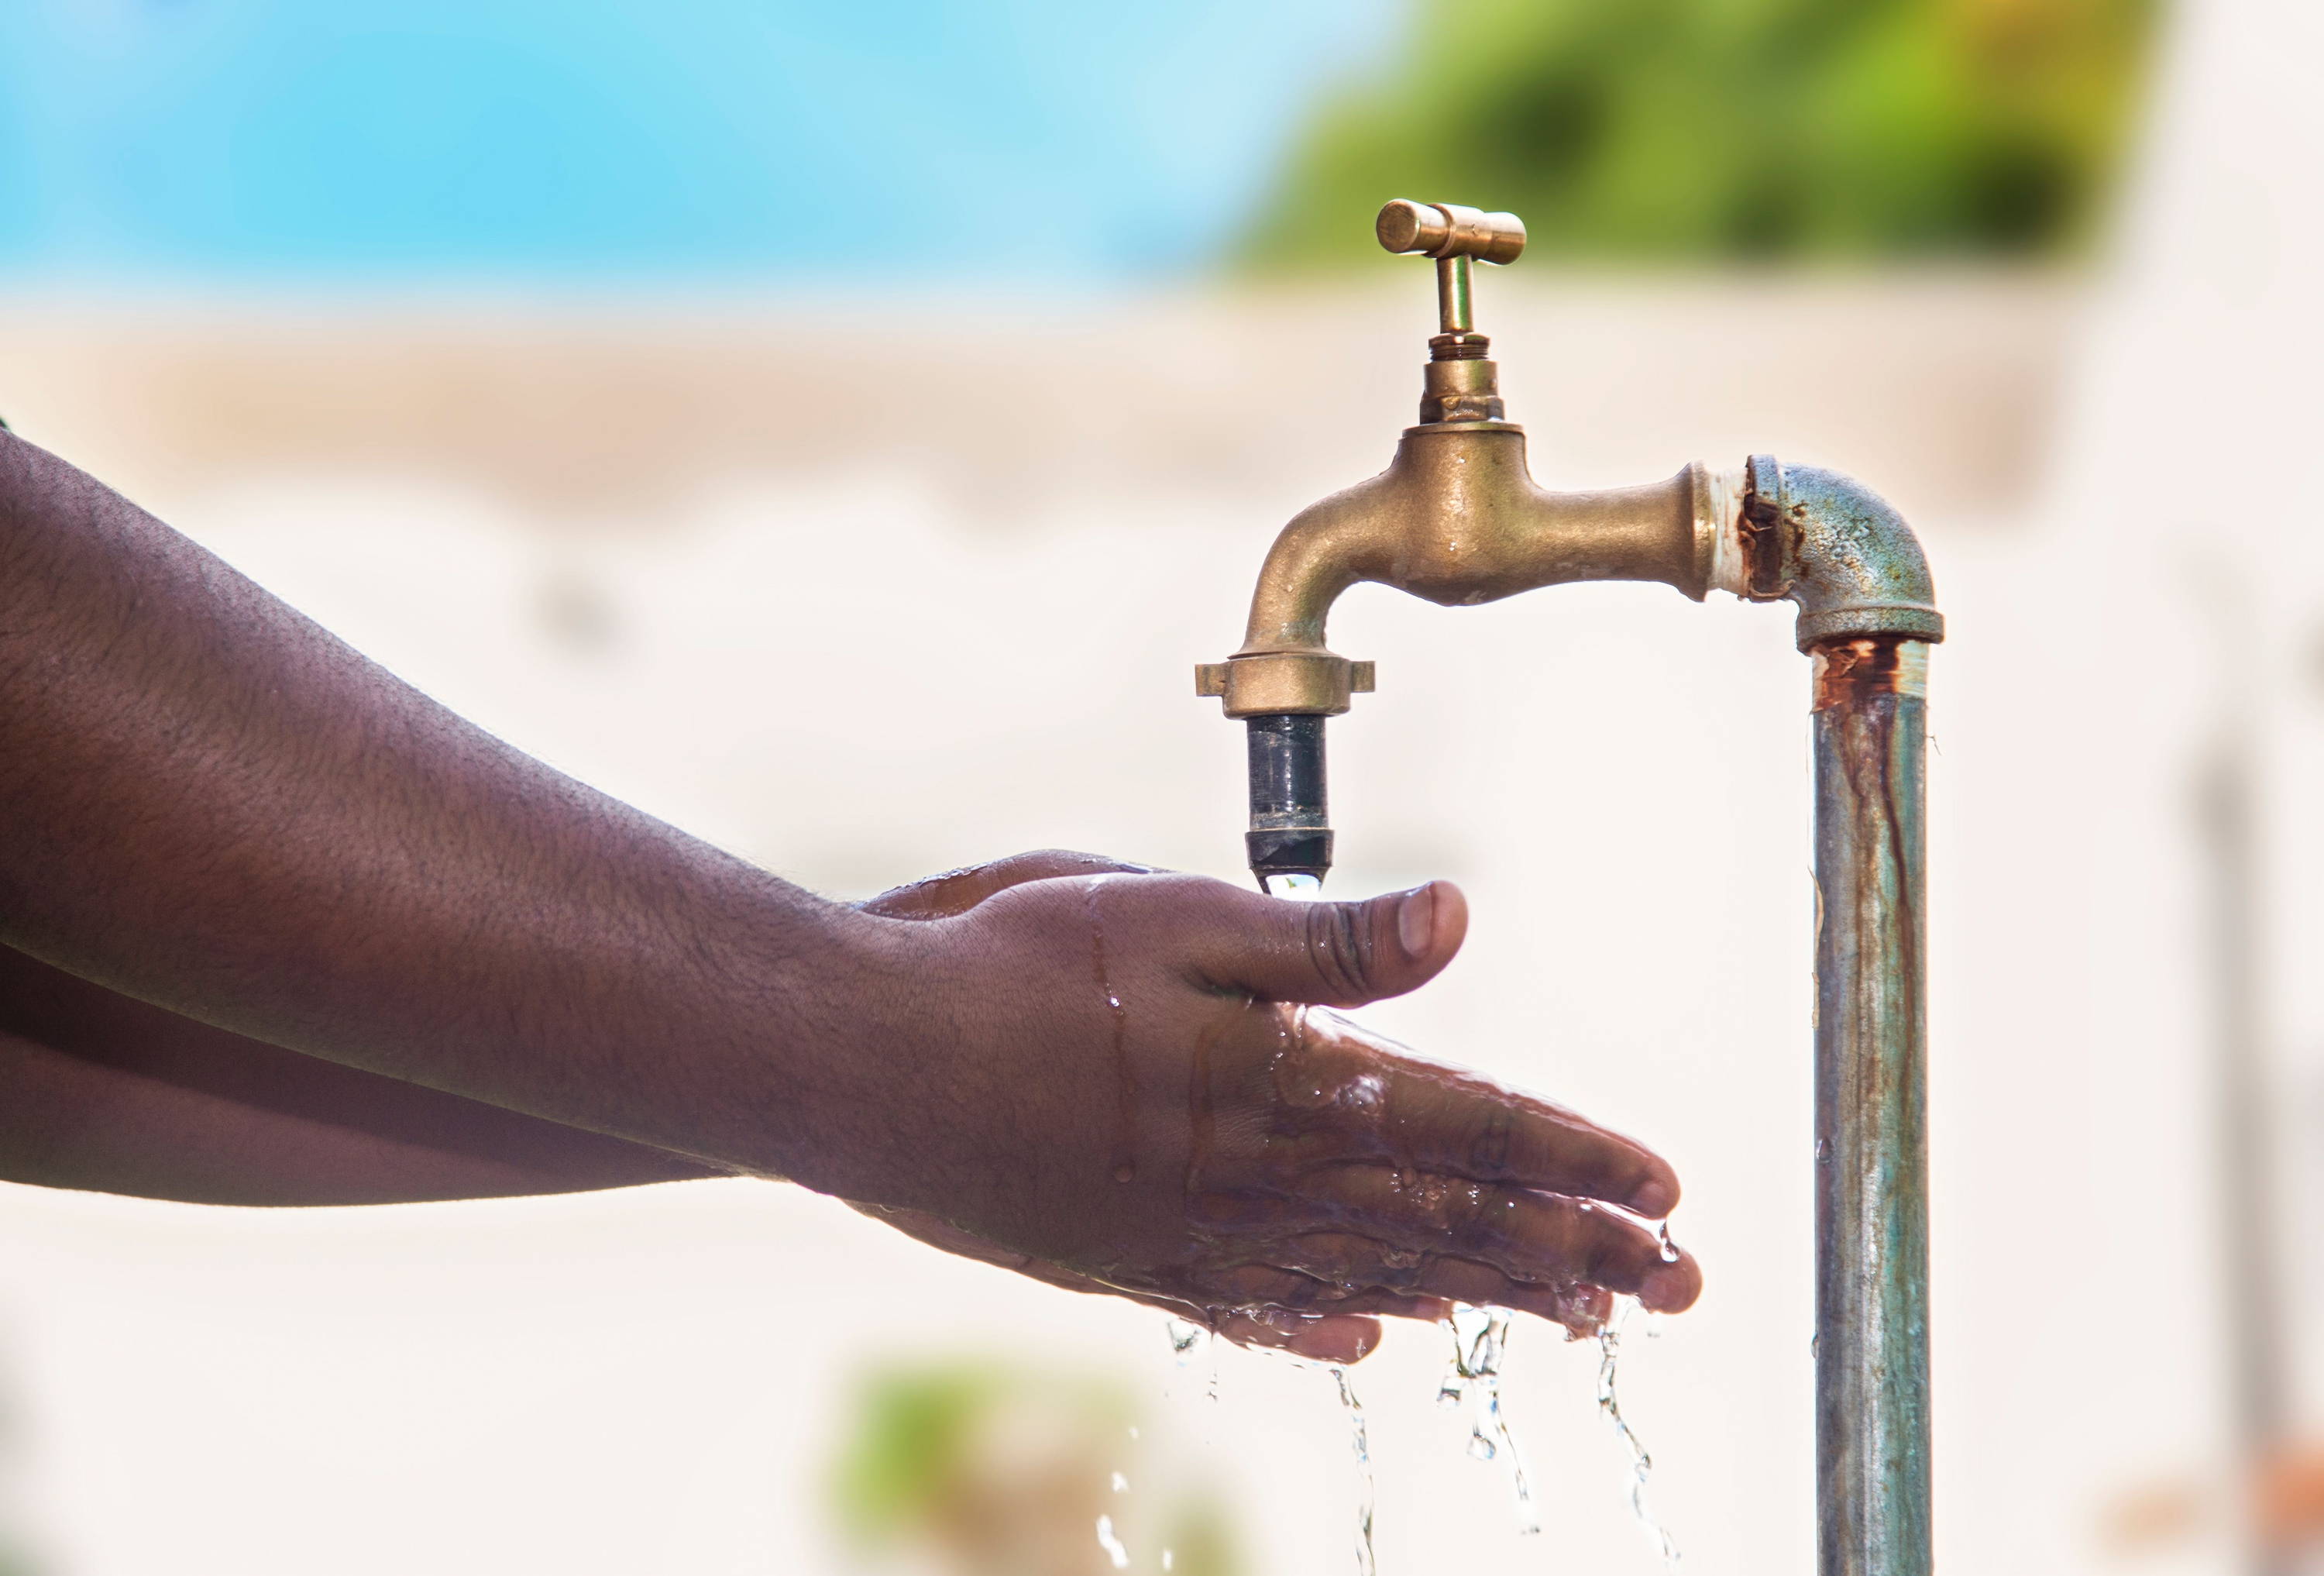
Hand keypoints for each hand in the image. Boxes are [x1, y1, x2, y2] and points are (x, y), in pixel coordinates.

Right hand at [844, 852, 1698, 1363]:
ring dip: (1482, 1292)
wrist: (855, 1073)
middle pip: (1445, 1220)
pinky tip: (1371, 1339)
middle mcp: (1252, 1184)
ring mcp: (1188, 1238)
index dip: (1575, 1160)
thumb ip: (1322, 941)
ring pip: (1370, 1272)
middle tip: (1676, 1287)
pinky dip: (1323, 1321)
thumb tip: (1461, 918)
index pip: (1469, 1129)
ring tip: (1570, 1316)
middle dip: (1573, 1249)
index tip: (1668, 1191)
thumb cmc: (1005, 972)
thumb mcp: (1169, 918)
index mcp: (1281, 1089)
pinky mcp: (1120, 1260)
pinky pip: (1249, 1305)